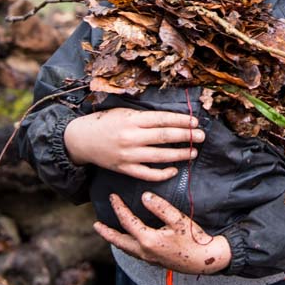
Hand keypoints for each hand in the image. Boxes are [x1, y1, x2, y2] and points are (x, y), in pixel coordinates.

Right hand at [63, 108, 204, 180]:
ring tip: (193, 152)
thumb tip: (171, 118)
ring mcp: (128, 154)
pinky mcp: (124, 168)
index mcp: (132, 119)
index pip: (162, 119)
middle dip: (186, 136)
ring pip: (159, 156)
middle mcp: (131, 137)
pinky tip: (174, 170)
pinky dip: (162, 173)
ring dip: (179, 154)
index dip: (181, 121)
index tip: (195, 122)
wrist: (82, 139)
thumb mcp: (123, 111)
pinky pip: (147, 174)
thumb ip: (144, 116)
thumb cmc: (105, 121)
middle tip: (202, 136)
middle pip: (164, 137)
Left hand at [93, 192, 231, 273]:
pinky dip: (126, 244)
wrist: (205, 260)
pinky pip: (134, 252)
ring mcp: (150, 258)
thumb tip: (145, 196)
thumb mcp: (178, 219)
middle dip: (107, 233)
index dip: (119, 208)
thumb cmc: (193, 239)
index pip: (127, 222)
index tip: (113, 197)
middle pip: (120, 241)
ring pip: (126, 249)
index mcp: (148, 240)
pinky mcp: (155, 260)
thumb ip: (160, 206)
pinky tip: (129, 240)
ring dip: (115, 240)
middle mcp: (145, 251)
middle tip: (96, 225)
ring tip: (108, 232)